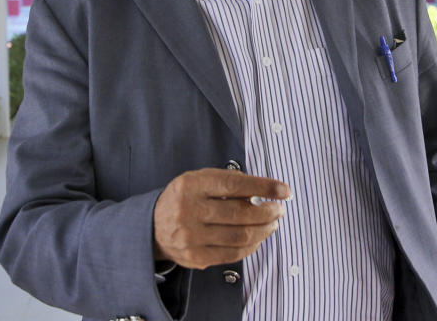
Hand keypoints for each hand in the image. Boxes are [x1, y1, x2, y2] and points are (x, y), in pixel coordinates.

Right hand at [153, 168, 290, 269]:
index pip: (235, 185)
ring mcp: (191, 237)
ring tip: (272, 223)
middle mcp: (189, 210)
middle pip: (241, 214)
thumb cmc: (185, 198)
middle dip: (268, 212)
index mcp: (192, 185)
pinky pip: (233, 254)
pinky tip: (258, 237)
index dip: (264, 187)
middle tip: (279, 209)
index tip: (284, 190)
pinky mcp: (195, 257)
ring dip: (264, 230)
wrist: (153, 226)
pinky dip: (252, 246)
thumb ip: (229, 183)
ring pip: (241, 236)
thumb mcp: (200, 180)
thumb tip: (265, 192)